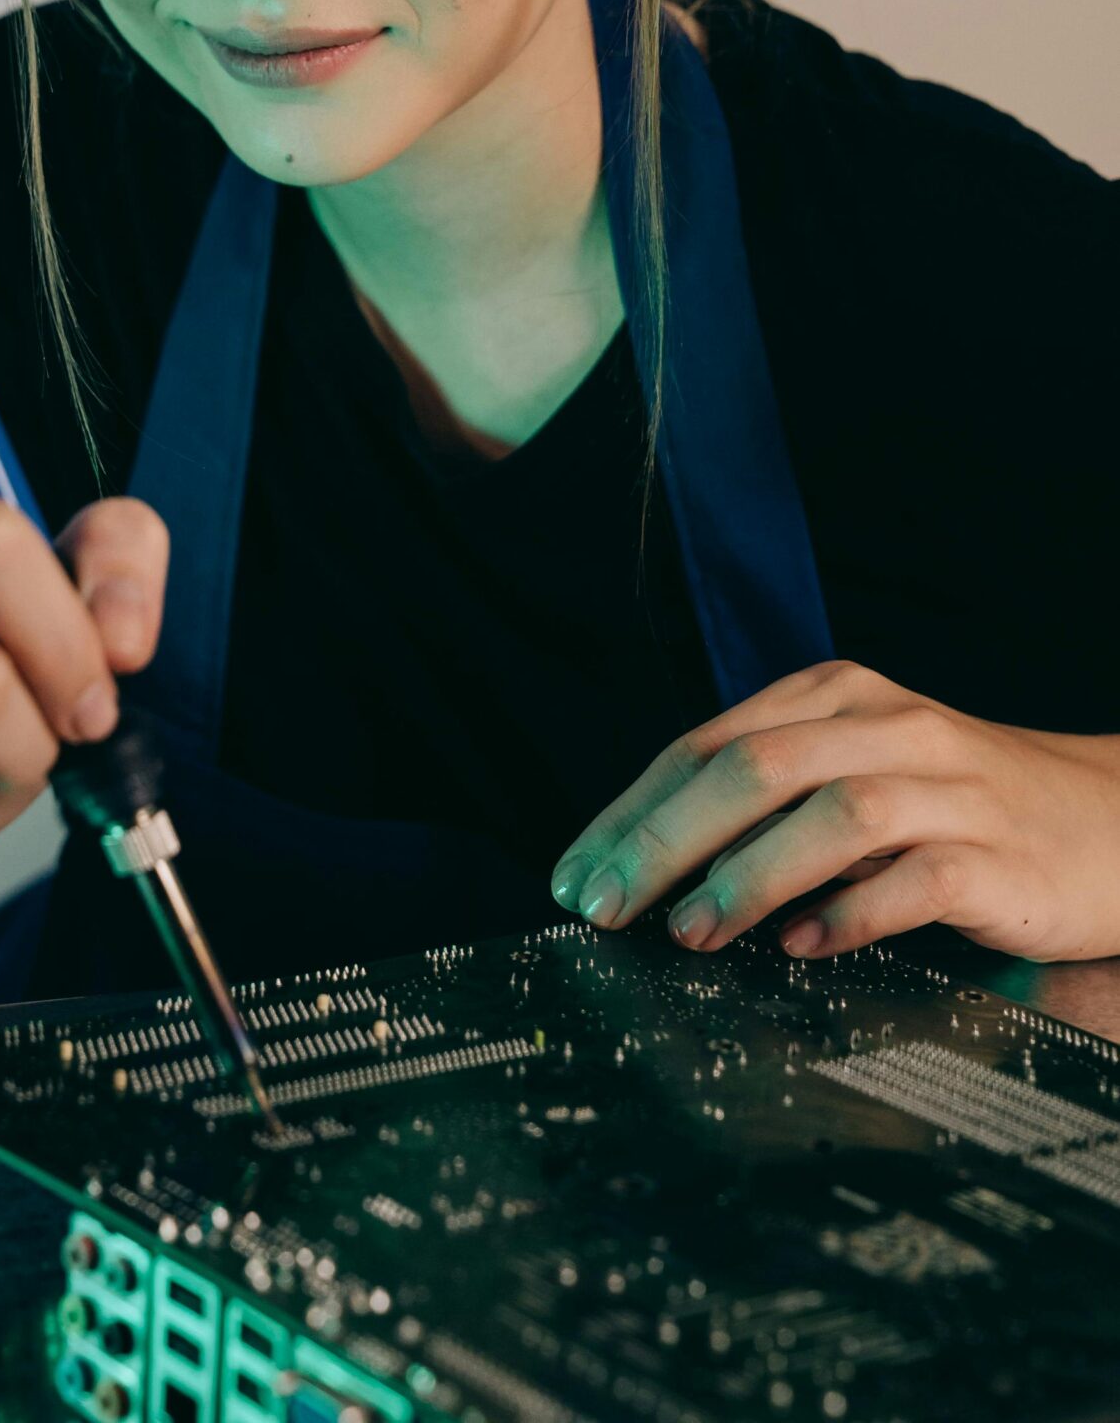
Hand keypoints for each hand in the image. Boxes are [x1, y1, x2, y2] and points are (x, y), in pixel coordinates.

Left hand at [548, 658, 1119, 964]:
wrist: (1113, 821)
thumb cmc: (966, 806)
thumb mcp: (860, 770)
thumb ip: (772, 797)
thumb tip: (656, 863)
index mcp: (835, 697)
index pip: (706, 743)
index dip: (632, 811)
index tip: (577, 874)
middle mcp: (884, 726)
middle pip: (750, 767)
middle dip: (661, 840)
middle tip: (605, 905)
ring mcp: (944, 786)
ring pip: (826, 813)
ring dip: (746, 874)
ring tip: (691, 931)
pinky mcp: (993, 853)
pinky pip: (912, 876)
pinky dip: (849, 911)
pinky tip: (804, 947)